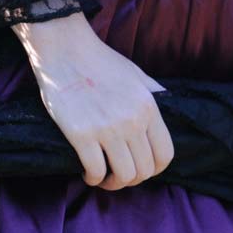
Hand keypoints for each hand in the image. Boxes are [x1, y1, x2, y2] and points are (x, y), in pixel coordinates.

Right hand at [13, 12, 174, 190]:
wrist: (65, 49)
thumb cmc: (99, 61)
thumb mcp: (136, 74)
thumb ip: (153, 93)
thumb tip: (167, 106)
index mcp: (149, 107)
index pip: (165, 155)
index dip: (155, 170)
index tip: (140, 170)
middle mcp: (132, 120)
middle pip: (144, 170)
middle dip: (132, 180)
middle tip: (118, 175)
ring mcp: (108, 128)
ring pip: (122, 175)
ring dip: (113, 183)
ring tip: (103, 177)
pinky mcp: (82, 134)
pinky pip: (96, 170)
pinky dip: (92, 178)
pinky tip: (87, 172)